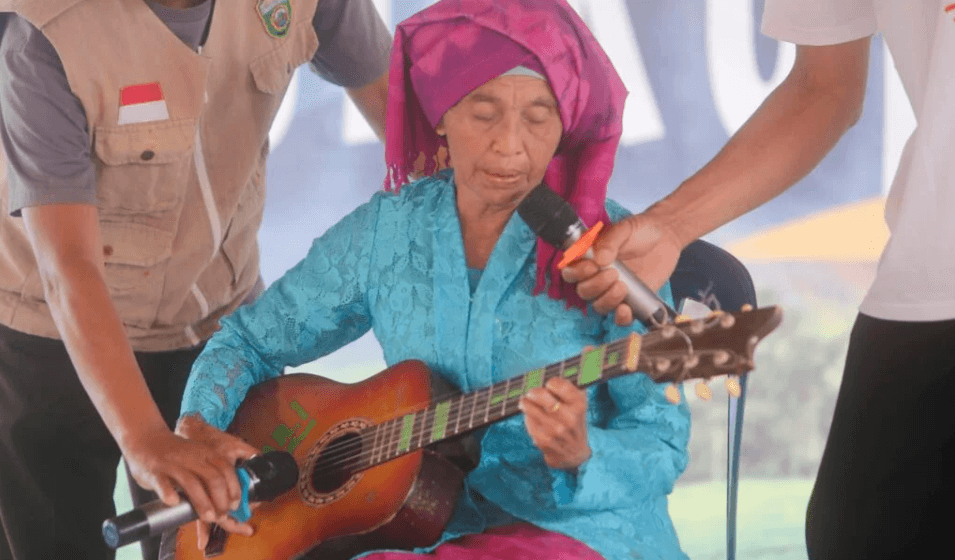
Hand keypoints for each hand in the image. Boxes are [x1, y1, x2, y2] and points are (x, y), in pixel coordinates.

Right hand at [119, 417, 258, 550]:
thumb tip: (229, 496)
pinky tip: (174, 502)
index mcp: (205, 453)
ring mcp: (172, 464)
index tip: (235, 504)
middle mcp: (191, 457)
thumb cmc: (176, 453)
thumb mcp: (198, 455)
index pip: (225, 470)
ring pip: (191, 483)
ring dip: (202, 502)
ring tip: (208, 516)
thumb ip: (212, 471)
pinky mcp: (155, 472)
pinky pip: (162, 483)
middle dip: (221, 499)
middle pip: (213, 478)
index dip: (233, 488)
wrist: (146, 438)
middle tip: (221, 515)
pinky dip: (169, 493)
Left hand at [519, 378, 590, 469]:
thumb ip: (575, 382)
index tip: (549, 384)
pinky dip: (527, 417)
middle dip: (533, 391)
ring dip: (525, 402)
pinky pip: (528, 422)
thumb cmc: (575, 421)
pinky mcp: (544, 440)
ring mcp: (555, 431)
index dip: (551, 382)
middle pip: (541, 395)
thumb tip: (576, 357)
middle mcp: (569, 418)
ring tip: (526, 401)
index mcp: (579, 405)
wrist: (574, 453)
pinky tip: (530, 416)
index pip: (560, 385)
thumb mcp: (580, 402)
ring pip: (530, 408)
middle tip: (531, 392)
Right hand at [560, 213, 681, 325]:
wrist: (667, 237)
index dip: (576, 273)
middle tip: (612, 274)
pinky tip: (625, 309)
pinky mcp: (631, 301)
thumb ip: (611, 240)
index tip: (591, 266)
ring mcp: (613, 290)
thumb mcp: (624, 228)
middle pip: (583, 291)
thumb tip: (599, 258)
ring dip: (607, 300)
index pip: (571, 271)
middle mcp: (598, 276)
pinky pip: (620, 318)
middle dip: (595, 286)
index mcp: (590, 258)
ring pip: (598, 305)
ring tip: (622, 286)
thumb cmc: (642, 230)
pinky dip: (620, 317)